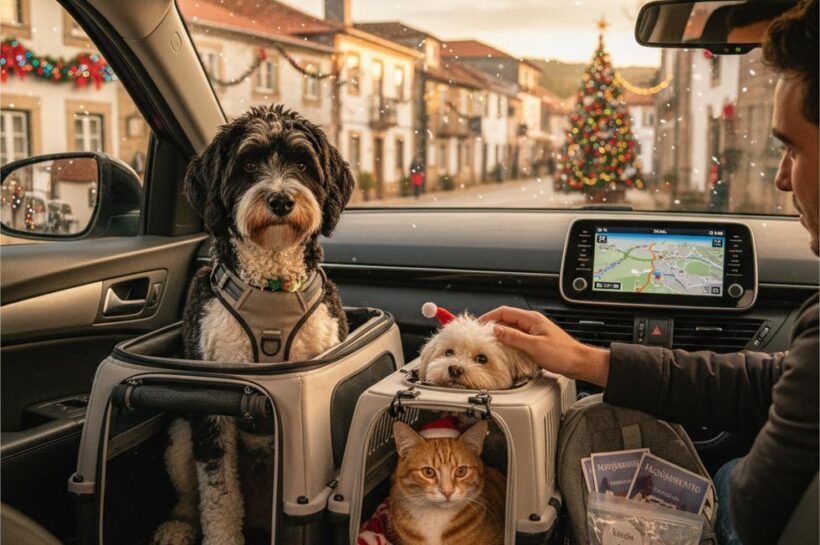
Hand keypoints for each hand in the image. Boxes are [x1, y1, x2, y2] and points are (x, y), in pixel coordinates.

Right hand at [479, 306, 610, 386]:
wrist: (579, 363)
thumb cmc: (563, 354)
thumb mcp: (534, 346)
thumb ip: (514, 337)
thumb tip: (496, 330)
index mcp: (532, 319)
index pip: (504, 311)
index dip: (489, 316)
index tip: (479, 324)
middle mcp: (532, 322)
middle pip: (507, 319)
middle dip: (493, 326)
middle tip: (482, 335)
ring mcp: (535, 331)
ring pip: (512, 329)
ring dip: (501, 334)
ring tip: (491, 342)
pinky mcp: (537, 340)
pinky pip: (518, 338)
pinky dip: (509, 342)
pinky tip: (506, 350)